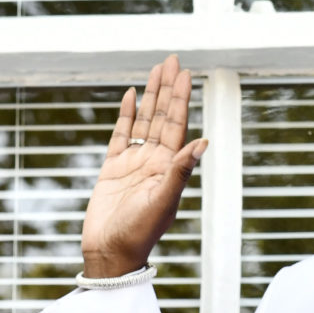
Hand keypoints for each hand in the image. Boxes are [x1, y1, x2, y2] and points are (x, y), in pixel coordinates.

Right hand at [79, 56, 208, 278]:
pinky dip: (127, 115)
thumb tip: (203, 141)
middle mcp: (154, 161)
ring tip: (156, 70)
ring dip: (151, 96)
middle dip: (167, 89)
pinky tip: (132, 95)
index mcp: (168, 167)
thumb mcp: (163, 201)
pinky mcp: (112, 169)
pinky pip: (121, 135)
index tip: (185, 73)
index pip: (177, 125)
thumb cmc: (139, 233)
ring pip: (144, 122)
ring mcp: (133, 163)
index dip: (181, 98)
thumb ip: (180, 171)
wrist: (110, 253)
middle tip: (172, 60)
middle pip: (162, 117)